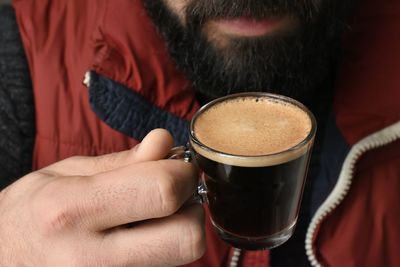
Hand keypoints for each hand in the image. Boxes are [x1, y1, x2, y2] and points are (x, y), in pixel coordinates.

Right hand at [0, 129, 204, 266]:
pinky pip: (164, 266)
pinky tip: (142, 234)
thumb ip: (122, 162)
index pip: (162, 191)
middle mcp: (91, 258)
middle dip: (191, 207)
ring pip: (182, 256)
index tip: (178, 164)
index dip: (182, 172)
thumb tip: (165, 143)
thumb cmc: (28, 214)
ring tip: (151, 214)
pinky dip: (165, 245)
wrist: (1, 262)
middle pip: (186, 238)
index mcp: (72, 210)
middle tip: (173, 192)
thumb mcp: (65, 174)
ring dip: (181, 227)